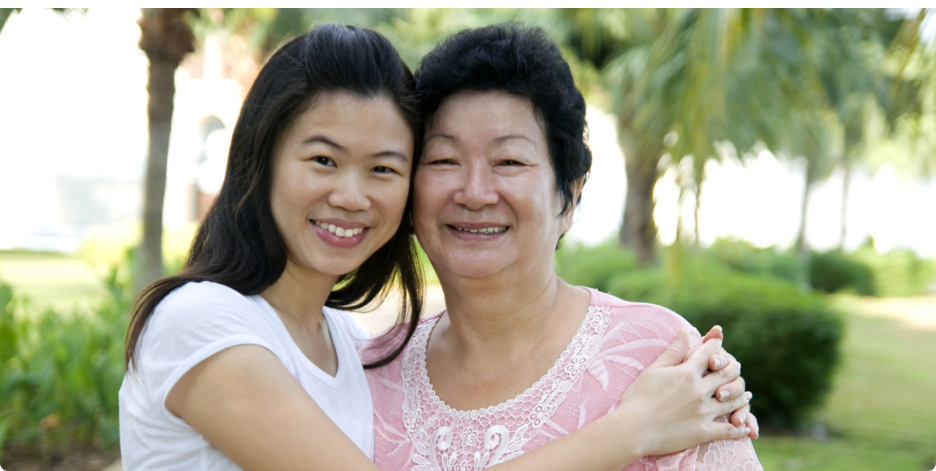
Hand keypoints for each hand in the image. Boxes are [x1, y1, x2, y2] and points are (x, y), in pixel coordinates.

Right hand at [612, 328, 752, 456]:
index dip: (715, 345)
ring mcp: (704, 412)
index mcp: (687, 373)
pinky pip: (729, 430)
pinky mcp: (704, 432)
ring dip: (741, 395)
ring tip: (746, 394)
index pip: (709, 354)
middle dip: (733, 368)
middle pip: (726, 375)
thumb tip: (685, 331)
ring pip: (733, 401)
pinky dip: (739, 427)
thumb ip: (673, 351)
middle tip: (736, 367)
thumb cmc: (638, 398)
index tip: (718, 341)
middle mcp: (699, 391)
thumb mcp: (653, 370)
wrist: (633, 429)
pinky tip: (744, 426)